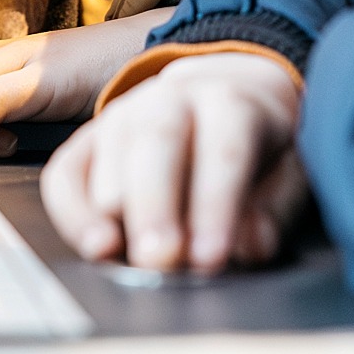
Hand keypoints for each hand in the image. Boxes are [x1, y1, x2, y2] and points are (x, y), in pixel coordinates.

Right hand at [40, 51, 306, 273]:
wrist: (222, 93)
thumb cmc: (259, 144)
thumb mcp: (289, 169)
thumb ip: (274, 207)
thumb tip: (251, 246)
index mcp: (230, 99)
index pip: (223, 149)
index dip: (216, 204)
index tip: (211, 258)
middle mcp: (171, 97)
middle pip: (156, 142)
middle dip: (154, 205)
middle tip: (158, 260)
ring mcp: (122, 114)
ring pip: (109, 156)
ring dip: (113, 213)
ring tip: (126, 261)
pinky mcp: (88, 140)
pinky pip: (64, 174)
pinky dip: (73, 214)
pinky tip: (96, 248)